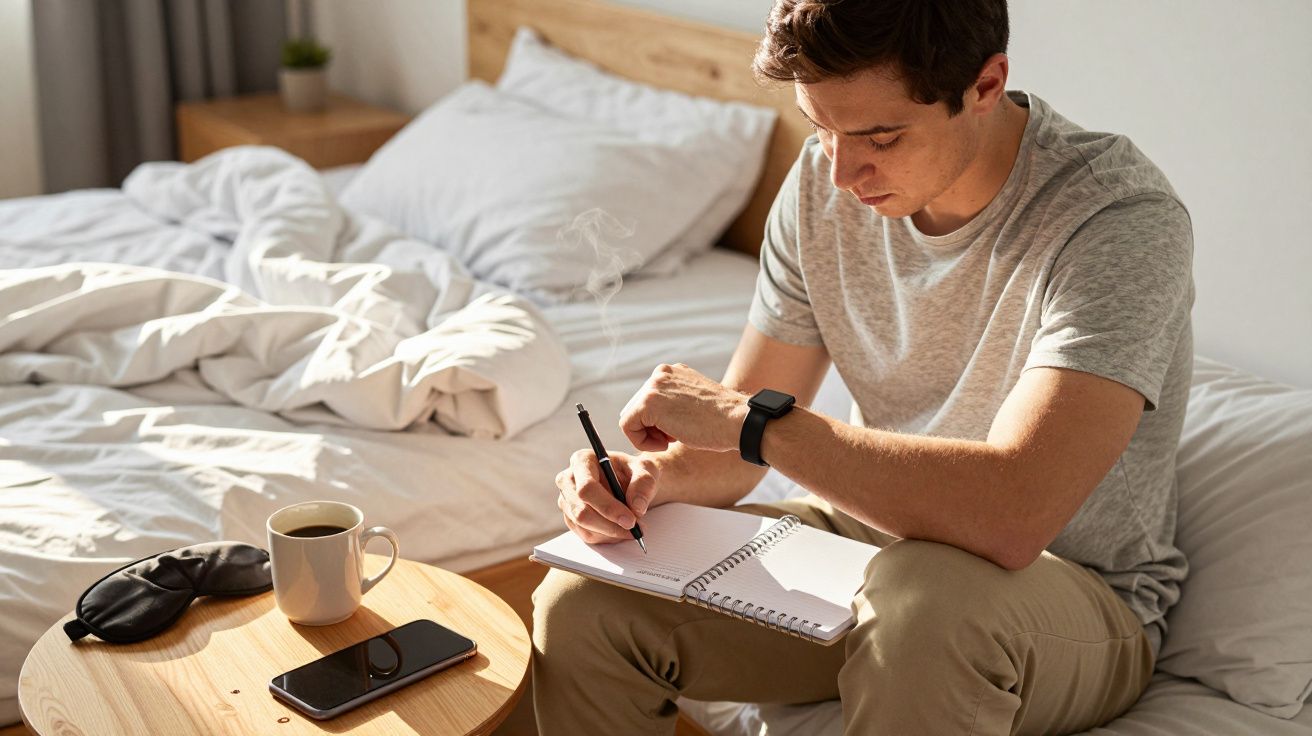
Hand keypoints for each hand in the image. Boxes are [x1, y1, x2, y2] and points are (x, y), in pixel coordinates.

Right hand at [555, 449, 659, 544]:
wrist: (631, 481)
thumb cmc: (634, 472)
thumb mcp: (646, 469)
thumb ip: (643, 483)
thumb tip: (636, 507)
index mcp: (582, 460)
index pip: (587, 488)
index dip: (608, 507)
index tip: (630, 520)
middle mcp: (568, 480)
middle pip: (581, 511)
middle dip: (610, 525)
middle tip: (635, 528)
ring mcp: (567, 500)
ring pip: (584, 526)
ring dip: (611, 532)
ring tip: (633, 527)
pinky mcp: (571, 517)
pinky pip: (586, 535)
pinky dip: (607, 537)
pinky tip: (621, 529)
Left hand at [619, 363, 749, 452]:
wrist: (738, 421)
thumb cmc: (722, 420)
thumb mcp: (695, 402)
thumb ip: (674, 402)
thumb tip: (656, 418)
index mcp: (672, 372)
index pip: (648, 400)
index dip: (657, 423)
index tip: (676, 432)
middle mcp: (661, 373)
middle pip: (637, 408)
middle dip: (652, 428)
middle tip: (674, 438)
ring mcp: (654, 385)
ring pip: (631, 417)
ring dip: (648, 435)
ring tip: (672, 439)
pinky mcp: (649, 402)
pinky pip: (627, 426)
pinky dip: (641, 441)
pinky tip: (666, 444)